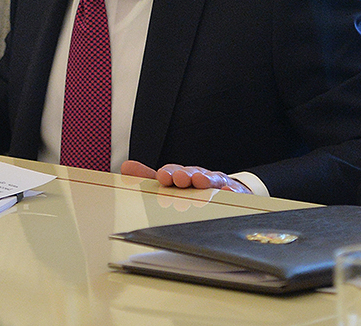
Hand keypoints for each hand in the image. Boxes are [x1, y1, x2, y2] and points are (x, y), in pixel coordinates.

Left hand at [120, 160, 250, 193]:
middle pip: (194, 173)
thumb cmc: (193, 188)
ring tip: (200, 181)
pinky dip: (231, 191)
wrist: (227, 190)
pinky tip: (226, 192)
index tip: (163, 177)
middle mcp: (202, 176)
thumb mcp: (172, 183)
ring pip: (213, 180)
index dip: (169, 173)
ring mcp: (219, 184)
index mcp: (184, 174)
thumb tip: (125, 168)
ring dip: (206, 179)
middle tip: (180, 178)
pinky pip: (234, 192)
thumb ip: (149, 179)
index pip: (175, 172)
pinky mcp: (235, 193)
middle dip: (186, 174)